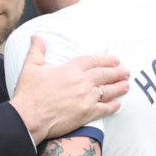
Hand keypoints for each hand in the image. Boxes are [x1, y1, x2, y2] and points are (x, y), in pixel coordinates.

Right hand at [10, 35, 127, 139]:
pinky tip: (118, 104)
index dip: (105, 60)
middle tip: (126, 72)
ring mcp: (86, 98)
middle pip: (104, 75)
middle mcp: (81, 82)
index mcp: (70, 70)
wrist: (29, 118)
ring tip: (126, 85)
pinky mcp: (86, 114)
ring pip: (108, 91)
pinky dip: (113, 106)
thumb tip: (37, 36)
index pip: (92, 61)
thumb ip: (37, 51)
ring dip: (119, 88)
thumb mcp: (30, 68)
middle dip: (117, 72)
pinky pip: (104, 109)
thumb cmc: (28, 94)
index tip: (115, 60)